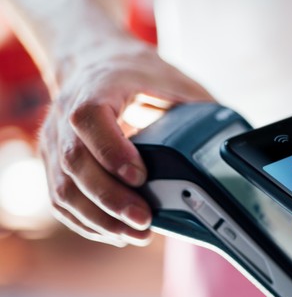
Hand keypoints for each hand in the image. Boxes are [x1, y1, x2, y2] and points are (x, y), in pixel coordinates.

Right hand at [40, 36, 213, 246]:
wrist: (93, 61)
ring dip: (100, 220)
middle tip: (146, 220)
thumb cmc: (138, 73)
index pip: (89, 118)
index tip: (141, 176)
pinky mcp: (53, 163)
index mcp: (98, 87)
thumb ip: (200, 109)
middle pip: (75, 163)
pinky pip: (61, 201)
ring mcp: (55, 141)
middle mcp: (66, 114)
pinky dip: (88, 223)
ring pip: (64, 189)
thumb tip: (233, 145)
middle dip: (112, 199)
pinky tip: (116, 232)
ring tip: (136, 234)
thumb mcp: (175, 80)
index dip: (112, 150)